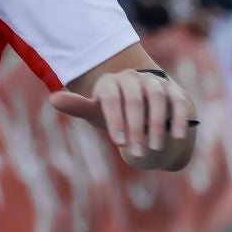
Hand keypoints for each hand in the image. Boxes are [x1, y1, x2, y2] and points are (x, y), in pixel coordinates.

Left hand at [48, 69, 194, 169]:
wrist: (144, 111)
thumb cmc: (114, 114)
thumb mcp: (96, 112)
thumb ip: (78, 107)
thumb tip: (53, 99)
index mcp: (111, 82)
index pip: (111, 97)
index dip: (115, 119)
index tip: (118, 143)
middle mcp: (133, 77)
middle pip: (135, 99)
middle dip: (135, 128)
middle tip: (135, 153)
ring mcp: (155, 82)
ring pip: (157, 98)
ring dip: (157, 125)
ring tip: (154, 149)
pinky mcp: (174, 91)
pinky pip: (178, 102)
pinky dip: (179, 118)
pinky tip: (177, 137)